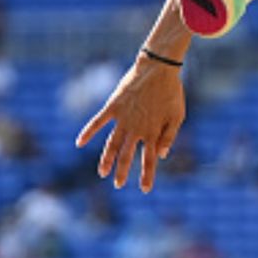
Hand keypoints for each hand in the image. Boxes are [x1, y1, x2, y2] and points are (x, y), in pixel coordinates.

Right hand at [75, 55, 185, 192]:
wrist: (158, 67)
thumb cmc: (171, 91)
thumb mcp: (178, 115)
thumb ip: (169, 136)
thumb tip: (162, 156)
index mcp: (153, 131)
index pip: (150, 159)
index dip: (147, 175)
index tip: (144, 189)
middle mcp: (136, 128)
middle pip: (127, 155)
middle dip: (122, 172)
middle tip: (118, 185)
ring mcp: (123, 118)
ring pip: (112, 144)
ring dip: (106, 159)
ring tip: (102, 173)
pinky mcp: (113, 106)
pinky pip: (98, 122)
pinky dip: (88, 132)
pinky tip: (79, 143)